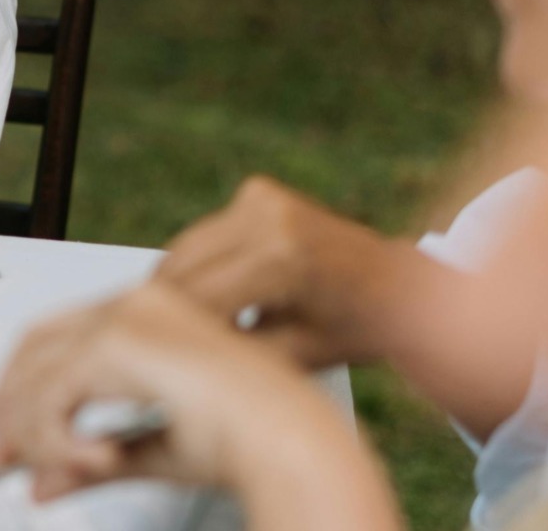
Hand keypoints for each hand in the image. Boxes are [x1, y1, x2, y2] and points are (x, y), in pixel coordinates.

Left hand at [0, 285, 401, 530]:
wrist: (294, 442)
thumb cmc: (251, 442)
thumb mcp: (150, 452)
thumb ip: (87, 461)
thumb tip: (41, 483)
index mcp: (148, 312)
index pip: (55, 336)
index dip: (20, 388)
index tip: (8, 441)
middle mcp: (134, 301)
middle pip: (33, 345)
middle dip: (9, 407)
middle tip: (1, 459)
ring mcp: (127, 315)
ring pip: (36, 371)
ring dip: (31, 430)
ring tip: (52, 471)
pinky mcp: (119, 342)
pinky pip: (53, 393)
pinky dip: (55, 435)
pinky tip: (93, 461)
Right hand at [153, 176, 414, 367]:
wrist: (404, 285)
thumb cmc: (356, 329)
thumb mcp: (296, 356)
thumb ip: (233, 350)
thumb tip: (177, 352)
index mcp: (282, 258)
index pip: (199, 298)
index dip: (170, 330)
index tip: (150, 354)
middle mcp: (267, 215)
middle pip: (181, 266)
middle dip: (162, 306)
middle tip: (144, 340)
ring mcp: (261, 197)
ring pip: (184, 248)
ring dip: (172, 284)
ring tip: (165, 323)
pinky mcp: (257, 191)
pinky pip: (205, 235)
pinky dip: (196, 265)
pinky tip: (199, 296)